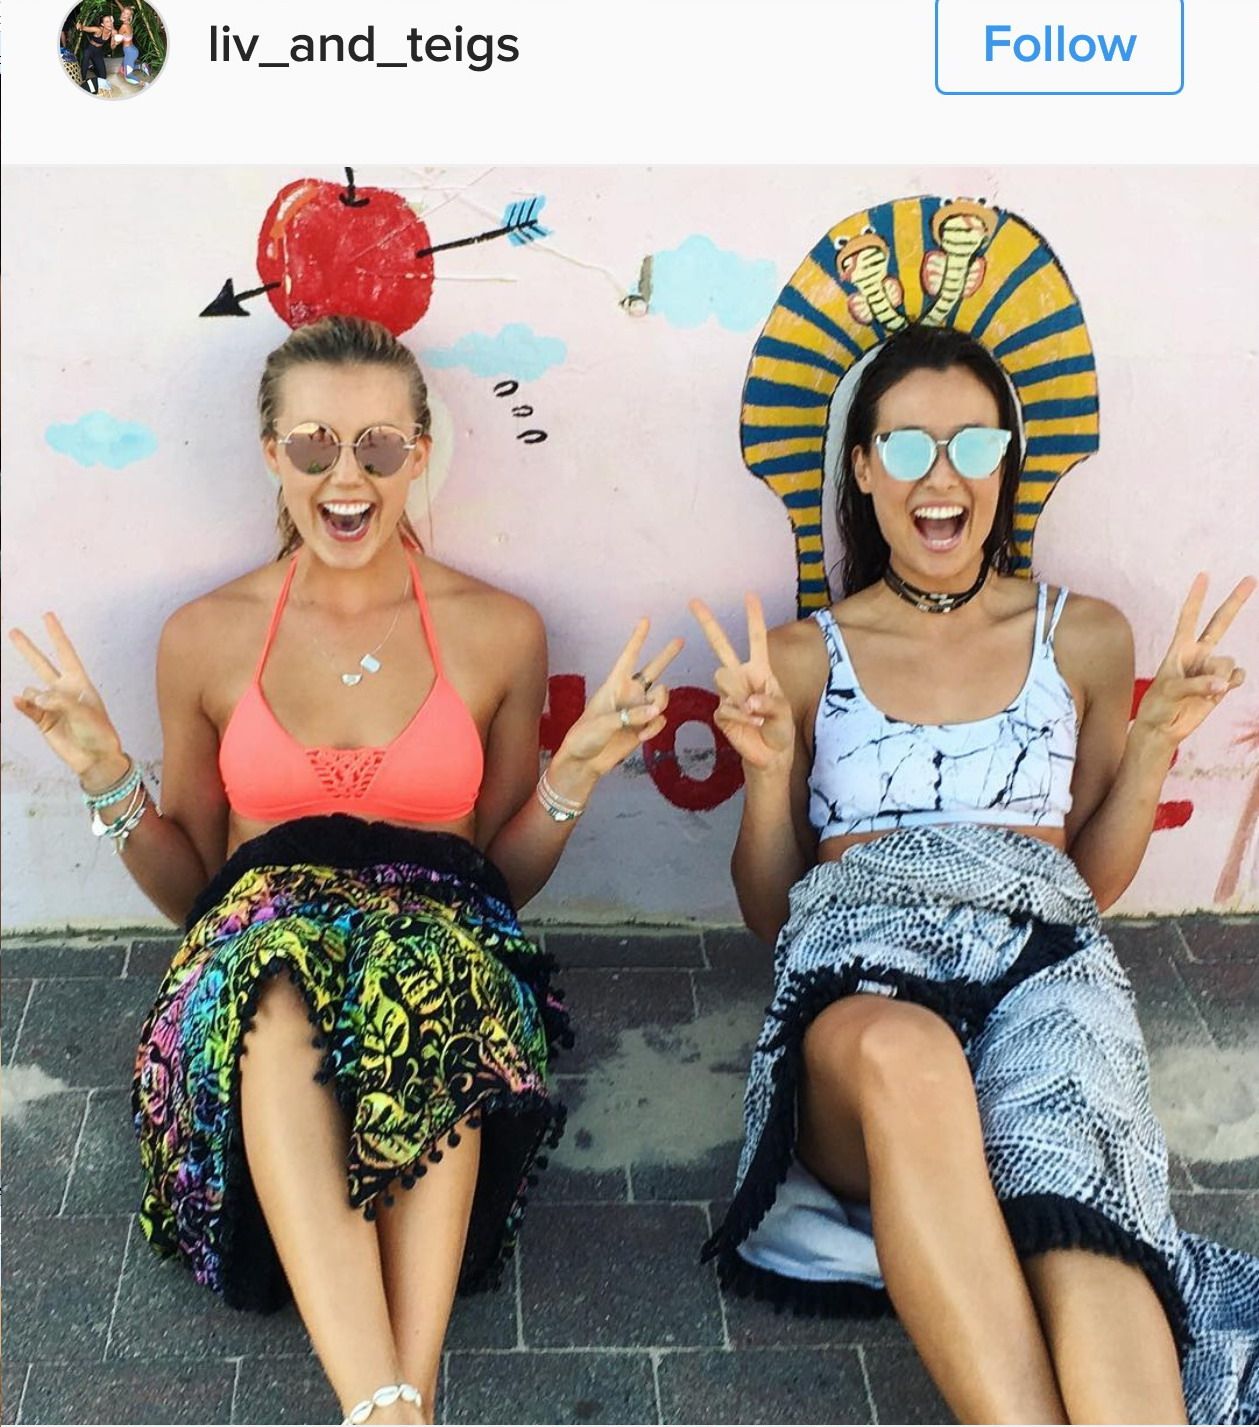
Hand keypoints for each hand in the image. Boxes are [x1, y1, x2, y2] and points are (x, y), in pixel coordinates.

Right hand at [9, 614, 126, 785]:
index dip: (56, 634)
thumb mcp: (85, 712)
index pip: (65, 653)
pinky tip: (20, 701)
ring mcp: (51, 705)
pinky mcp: (42, 720)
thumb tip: (33, 696)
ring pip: (33, 691)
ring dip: (36, 697)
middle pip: (42, 664)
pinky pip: (27, 708)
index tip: (47, 616)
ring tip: (51, 711)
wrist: (95, 758)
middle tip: (14, 631)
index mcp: (79, 682)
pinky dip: (23, 705)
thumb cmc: (98, 732)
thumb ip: (59, 700)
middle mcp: (63, 690)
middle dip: (28, 648)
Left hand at [551, 620, 683, 789]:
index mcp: (613, 685)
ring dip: (660, 704)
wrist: (584, 763)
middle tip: (680, 640)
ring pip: (661, 697)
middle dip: (666, 655)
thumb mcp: (603, 723)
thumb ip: (631, 715)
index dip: (637, 639)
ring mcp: (637, 710)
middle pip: (652, 670)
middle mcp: (628, 694)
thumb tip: (657, 712)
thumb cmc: (584, 737)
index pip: (628, 657)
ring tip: (650, 716)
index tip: (646, 620)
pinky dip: (654, 727)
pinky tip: (642, 738)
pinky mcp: (643, 727)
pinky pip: (659, 720)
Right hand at [690, 593, 794, 774]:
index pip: (756, 640)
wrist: (769, 755)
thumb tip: (747, 702)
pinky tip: (753, 726)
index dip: (753, 618)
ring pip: (723, 678)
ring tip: (759, 717)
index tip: (749, 596)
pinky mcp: (720, 713)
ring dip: (743, 697)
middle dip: (708, 623)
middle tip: (693, 601)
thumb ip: (768, 703)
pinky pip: (726, 708)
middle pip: (721, 646)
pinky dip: (743, 718)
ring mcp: (728, 694)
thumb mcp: (783, 712)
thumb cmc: (779, 729)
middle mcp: (741, 677)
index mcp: (760, 670)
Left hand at [1134, 573, 1254, 751]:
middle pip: (1220, 623)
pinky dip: (1230, 684)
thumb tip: (1224, 684)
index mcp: (1180, 649)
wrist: (1164, 728)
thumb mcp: (1171, 691)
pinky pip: (1236, 676)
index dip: (1197, 596)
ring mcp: (1211, 668)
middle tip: (1250, 578)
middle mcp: (1198, 654)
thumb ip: (1197, 684)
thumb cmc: (1158, 705)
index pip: (1189, 617)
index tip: (1204, 575)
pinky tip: (1217, 693)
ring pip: (1227, 663)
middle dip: (1235, 601)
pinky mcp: (1222, 684)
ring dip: (1217, 679)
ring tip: (1200, 692)